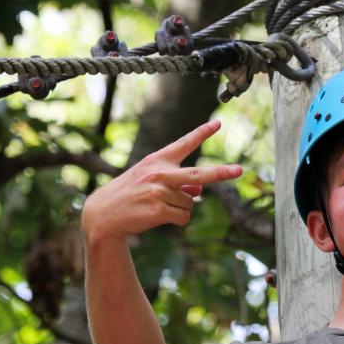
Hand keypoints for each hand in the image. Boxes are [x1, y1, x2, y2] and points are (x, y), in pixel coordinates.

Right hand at [81, 119, 242, 244]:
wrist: (103, 214)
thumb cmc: (131, 195)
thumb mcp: (151, 182)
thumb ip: (177, 183)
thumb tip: (200, 192)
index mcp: (157, 161)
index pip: (183, 144)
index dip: (201, 133)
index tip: (218, 123)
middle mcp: (159, 174)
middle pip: (198, 175)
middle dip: (221, 173)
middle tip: (240, 170)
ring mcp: (158, 192)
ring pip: (190, 203)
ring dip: (181, 208)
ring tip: (159, 207)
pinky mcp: (158, 211)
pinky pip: (184, 217)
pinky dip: (177, 220)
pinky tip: (159, 217)